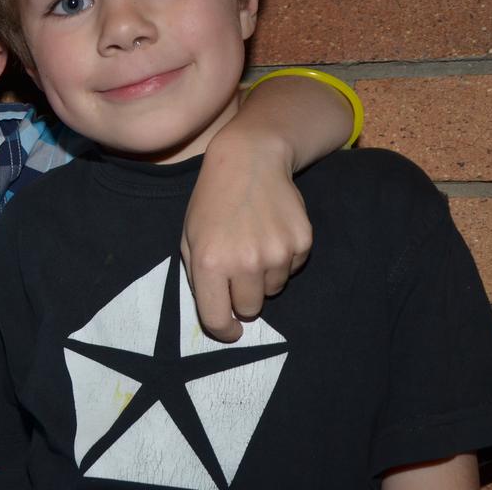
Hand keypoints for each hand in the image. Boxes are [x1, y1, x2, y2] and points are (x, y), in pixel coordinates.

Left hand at [182, 130, 311, 341]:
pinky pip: (292, 269)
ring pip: (273, 290)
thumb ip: (198, 276)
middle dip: (243, 297)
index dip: (225, 331)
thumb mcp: (189, 237)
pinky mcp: (301, 242)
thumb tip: (218, 313)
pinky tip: (271, 232)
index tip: (231, 330)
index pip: (218, 319)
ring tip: (253, 242)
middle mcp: (243, 262)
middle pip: (250, 309)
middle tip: (238, 270)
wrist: (249, 160)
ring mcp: (275, 253)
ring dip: (263, 276)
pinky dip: (283, 259)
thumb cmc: (212, 202)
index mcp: (209, 262)